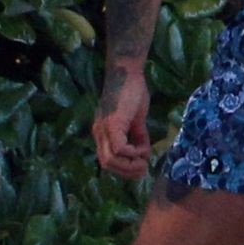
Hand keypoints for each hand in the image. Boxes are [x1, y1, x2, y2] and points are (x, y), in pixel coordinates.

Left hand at [92, 66, 151, 181]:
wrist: (127, 72)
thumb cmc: (131, 92)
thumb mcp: (136, 120)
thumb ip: (137, 136)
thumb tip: (144, 153)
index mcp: (102, 133)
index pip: (107, 161)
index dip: (123, 170)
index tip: (140, 167)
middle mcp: (99, 133)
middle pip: (106, 165)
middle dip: (127, 172)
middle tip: (143, 169)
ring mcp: (104, 129)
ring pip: (110, 160)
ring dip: (130, 165)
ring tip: (144, 161)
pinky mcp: (113, 124)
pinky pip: (119, 148)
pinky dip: (132, 153)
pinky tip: (143, 148)